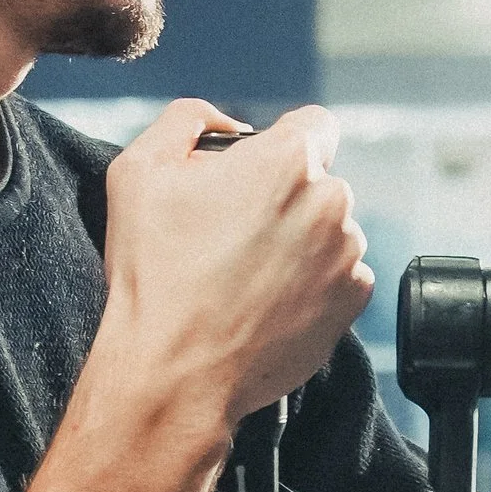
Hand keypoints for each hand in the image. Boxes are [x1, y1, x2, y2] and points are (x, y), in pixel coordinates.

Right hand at [100, 99, 374, 435]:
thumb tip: (225, 123)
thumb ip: (186, 120)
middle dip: (284, 197)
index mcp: (286, 160)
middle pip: (318, 181)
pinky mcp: (352, 301)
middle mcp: (330, 201)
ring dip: (300, 242)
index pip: (313, 124)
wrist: (174, 371)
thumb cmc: (153, 272)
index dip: (282, 143)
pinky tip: (266, 301)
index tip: (257, 173)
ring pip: (330, 230)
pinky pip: (340, 275)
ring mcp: (347, 255)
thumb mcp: (138, 171)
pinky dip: (312, 283)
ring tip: (246, 275)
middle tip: (232, 233)